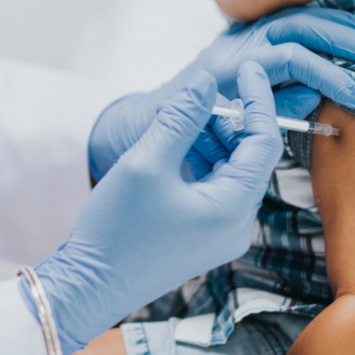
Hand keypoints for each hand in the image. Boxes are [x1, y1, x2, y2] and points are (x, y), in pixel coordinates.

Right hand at [22, 63, 283, 354]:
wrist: (90, 286)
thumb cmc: (117, 229)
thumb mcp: (147, 162)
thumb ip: (181, 118)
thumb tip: (207, 82)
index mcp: (234, 208)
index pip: (264, 142)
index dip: (258, 100)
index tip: (246, 68)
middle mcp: (237, 224)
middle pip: (249, 156)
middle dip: (227, 121)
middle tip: (193, 98)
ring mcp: (221, 233)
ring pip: (230, 171)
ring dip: (210, 141)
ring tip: (175, 122)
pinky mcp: (203, 237)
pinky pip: (214, 189)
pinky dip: (200, 163)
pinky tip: (172, 149)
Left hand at [88, 7, 354, 180]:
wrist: (144, 120)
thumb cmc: (173, 135)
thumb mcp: (210, 132)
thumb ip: (260, 114)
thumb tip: (311, 92)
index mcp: (226, 67)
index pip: (290, 58)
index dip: (330, 75)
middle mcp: (235, 46)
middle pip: (300, 24)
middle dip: (347, 38)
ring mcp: (239, 41)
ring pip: (297, 19)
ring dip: (341, 27)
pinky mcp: (245, 46)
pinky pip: (289, 29)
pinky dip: (323, 31)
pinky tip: (353, 39)